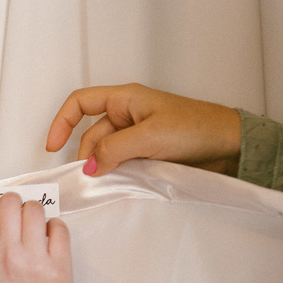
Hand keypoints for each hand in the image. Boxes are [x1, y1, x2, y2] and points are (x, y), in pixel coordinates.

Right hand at [0, 193, 73, 282]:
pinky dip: (54, 227)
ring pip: (35, 210)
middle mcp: (8, 254)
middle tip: (16, 214)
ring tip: (34, 226)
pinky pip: (59, 228)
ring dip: (34, 213)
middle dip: (12, 204)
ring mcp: (35, 259)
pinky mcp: (60, 266)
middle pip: (11, 202)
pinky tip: (50, 238)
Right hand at [45, 83, 241, 176]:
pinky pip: (123, 163)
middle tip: (90, 178)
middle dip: (87, 155)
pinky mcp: (148, 154)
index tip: (52, 147)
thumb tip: (90, 166)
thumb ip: (114, 150)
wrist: (230, 146)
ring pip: (107, 152)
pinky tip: (121, 184)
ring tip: (110, 182)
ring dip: (104, 167)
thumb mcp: (149, 136)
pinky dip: (118, 174)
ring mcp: (138, 136)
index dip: (61, 122)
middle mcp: (128, 114)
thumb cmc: (197, 128)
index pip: (80, 103)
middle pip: (91, 134)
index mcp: (125, 98)